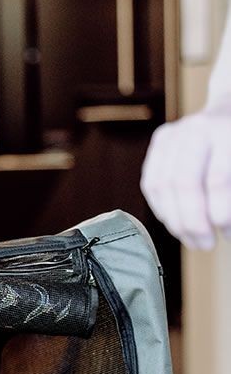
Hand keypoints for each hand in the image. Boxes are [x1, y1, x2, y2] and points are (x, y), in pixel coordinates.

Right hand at [140, 98, 230, 247]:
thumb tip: (227, 231)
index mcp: (226, 131)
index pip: (216, 179)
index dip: (220, 215)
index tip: (226, 234)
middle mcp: (196, 129)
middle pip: (183, 183)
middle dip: (192, 222)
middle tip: (205, 244)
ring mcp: (173, 133)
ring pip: (161, 186)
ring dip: (175, 222)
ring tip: (192, 239)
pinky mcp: (159, 142)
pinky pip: (150, 184)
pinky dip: (162, 209)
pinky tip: (177, 223)